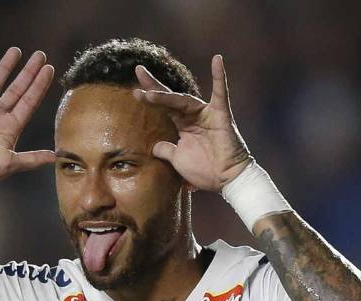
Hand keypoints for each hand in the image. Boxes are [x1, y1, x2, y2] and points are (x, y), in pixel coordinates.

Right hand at [0, 48, 55, 195]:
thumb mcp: (10, 165)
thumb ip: (31, 158)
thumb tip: (56, 157)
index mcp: (10, 128)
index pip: (29, 102)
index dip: (39, 86)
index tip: (50, 69)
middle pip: (16, 89)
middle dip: (28, 72)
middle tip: (40, 55)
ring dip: (4, 67)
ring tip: (16, 51)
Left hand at [133, 55, 252, 191]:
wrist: (226, 180)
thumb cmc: (204, 171)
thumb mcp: (177, 160)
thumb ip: (165, 150)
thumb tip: (153, 146)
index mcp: (183, 124)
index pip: (164, 107)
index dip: (150, 98)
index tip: (134, 92)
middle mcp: (194, 115)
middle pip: (171, 98)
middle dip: (153, 87)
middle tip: (138, 70)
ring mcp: (207, 114)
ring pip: (184, 100)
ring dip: (166, 96)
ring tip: (150, 92)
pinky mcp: (221, 115)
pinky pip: (221, 94)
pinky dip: (220, 76)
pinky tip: (217, 60)